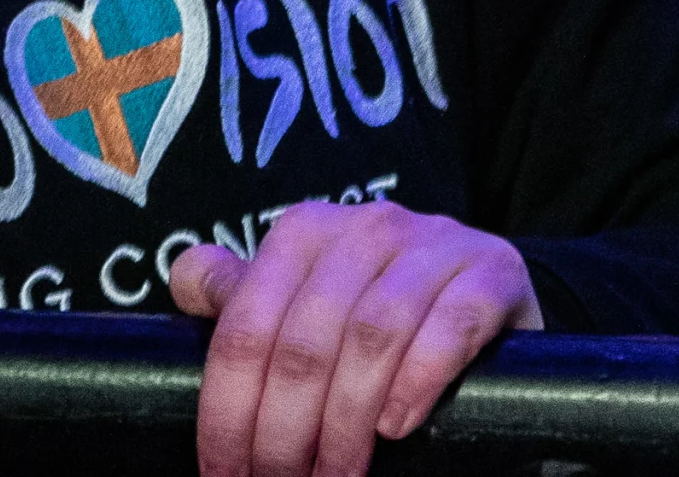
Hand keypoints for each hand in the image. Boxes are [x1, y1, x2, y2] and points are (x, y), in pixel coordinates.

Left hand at [168, 198, 539, 476]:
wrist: (486, 294)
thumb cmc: (380, 309)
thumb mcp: (309, 298)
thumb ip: (247, 296)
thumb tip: (186, 280)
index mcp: (307, 231)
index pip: (246, 329)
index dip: (228, 413)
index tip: (226, 474)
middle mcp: (369, 226)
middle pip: (304, 344)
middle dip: (285, 434)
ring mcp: (436, 242)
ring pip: (372, 336)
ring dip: (346, 422)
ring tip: (336, 475)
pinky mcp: (492, 270)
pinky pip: (450, 324)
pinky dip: (418, 380)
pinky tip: (397, 425)